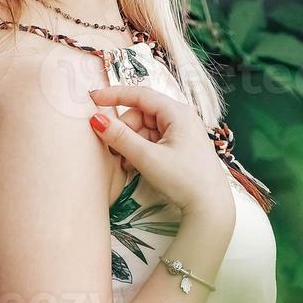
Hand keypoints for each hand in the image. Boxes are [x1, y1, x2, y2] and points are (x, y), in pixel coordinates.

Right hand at [86, 85, 231, 218]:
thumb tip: (97, 120)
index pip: (140, 94)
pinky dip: (140, 150)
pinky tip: (135, 166)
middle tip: (114, 150)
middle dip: (124, 130)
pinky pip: (153, 141)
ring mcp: (181, 133)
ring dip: (131, 143)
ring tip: (126, 163)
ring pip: (145, 129)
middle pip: (141, 114)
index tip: (93, 99)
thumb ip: (121, 137)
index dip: (114, 95)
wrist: (210, 207)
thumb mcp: (148, 158)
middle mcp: (181, 118)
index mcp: (177, 113)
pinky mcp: (180, 147)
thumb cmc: (184, 179)